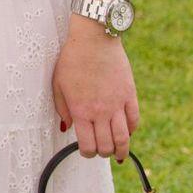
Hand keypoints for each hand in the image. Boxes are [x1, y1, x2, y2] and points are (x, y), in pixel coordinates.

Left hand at [51, 21, 139, 160]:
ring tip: (118, 152)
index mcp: (81, 111)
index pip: (88, 145)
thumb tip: (68, 127)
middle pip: (106, 146)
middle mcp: (101, 111)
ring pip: (124, 138)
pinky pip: (134, 119)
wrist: (94, 39)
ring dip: (121, 149)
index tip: (86, 150)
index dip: (87, 153)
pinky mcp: (130, 94)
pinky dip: (131, 130)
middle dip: (103, 153)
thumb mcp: (58, 84)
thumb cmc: (72, 59)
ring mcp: (117, 104)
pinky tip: (127, 131)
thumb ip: (62, 108)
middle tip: (101, 150)